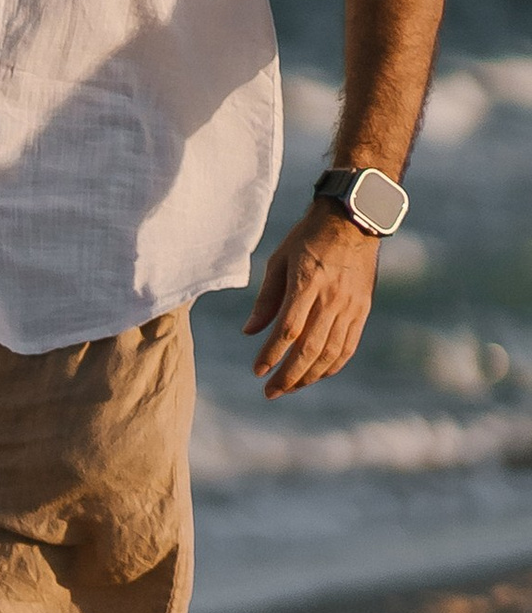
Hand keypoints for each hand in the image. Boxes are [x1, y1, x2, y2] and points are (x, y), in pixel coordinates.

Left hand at [244, 205, 378, 395]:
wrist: (353, 221)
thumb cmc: (308, 238)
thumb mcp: (279, 260)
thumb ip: (266, 299)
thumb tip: (250, 332)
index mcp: (308, 282)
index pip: (288, 329)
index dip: (271, 354)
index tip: (257, 370)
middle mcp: (332, 298)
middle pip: (310, 348)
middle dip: (288, 376)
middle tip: (269, 392)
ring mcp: (351, 306)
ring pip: (331, 353)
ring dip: (308, 376)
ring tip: (289, 388)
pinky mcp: (362, 310)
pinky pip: (348, 346)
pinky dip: (332, 366)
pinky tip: (315, 375)